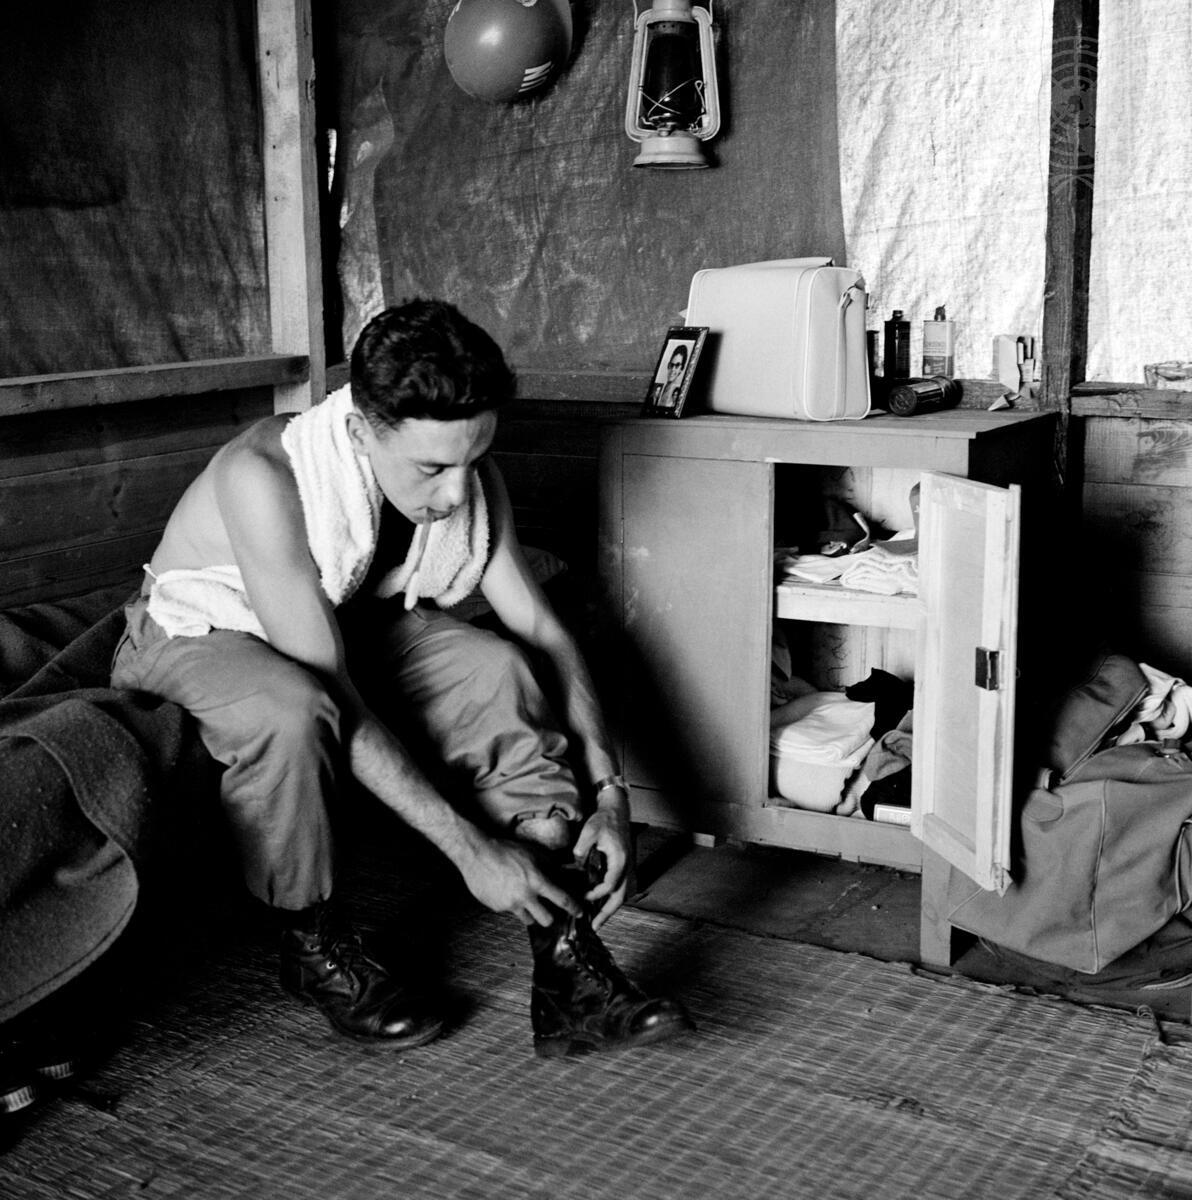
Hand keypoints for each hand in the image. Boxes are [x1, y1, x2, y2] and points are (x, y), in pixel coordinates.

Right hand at [459, 837, 580, 927]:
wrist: (477, 854)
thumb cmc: (505, 851)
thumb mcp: (532, 853)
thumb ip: (549, 864)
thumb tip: (565, 870)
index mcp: (536, 880)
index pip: (561, 899)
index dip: (573, 908)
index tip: (579, 912)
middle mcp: (525, 895)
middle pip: (546, 920)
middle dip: (549, 917)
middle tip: (548, 911)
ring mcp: (510, 904)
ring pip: (528, 919)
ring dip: (530, 913)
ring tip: (526, 901)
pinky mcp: (498, 908)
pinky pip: (511, 912)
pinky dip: (512, 905)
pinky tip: (507, 892)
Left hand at [572, 803, 632, 929]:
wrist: (617, 811)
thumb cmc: (604, 820)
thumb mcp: (590, 832)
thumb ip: (581, 850)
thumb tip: (575, 865)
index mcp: (620, 860)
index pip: (610, 885)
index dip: (596, 894)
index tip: (584, 897)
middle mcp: (626, 866)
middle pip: (620, 896)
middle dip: (607, 913)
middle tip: (595, 926)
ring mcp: (628, 867)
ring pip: (623, 894)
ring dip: (611, 907)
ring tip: (599, 920)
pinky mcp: (625, 866)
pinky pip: (621, 887)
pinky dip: (613, 898)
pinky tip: (602, 903)